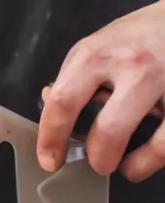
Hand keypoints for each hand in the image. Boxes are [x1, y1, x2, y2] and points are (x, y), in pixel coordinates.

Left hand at [37, 2, 164, 180]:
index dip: (51, 139)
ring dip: (129, 165)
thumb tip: (49, 108)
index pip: (62, 103)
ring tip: (123, 165)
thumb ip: (72, 80)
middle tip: (96, 161)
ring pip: (147, 139)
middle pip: (106, 130)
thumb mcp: (95, 48)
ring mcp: (163, 79)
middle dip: (97, 158)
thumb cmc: (135, 37)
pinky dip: (153, 158)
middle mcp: (131, 65)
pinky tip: (147, 157)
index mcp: (95, 56)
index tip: (49, 159)